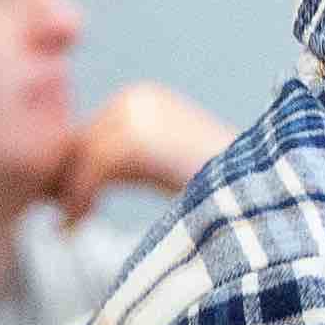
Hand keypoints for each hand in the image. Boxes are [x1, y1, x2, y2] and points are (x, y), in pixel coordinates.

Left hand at [53, 82, 227, 219]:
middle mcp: (139, 98)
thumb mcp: (162, 167)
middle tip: (67, 219)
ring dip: (71, 195)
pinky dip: (78, 201)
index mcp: (145, 99)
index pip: (89, 134)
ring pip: (80, 159)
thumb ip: (124, 165)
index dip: (74, 172)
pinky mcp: (136, 140)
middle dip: (69, 182)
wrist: (258, 193)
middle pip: (80, 143)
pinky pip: (89, 172)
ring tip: (71, 224)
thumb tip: (66, 181)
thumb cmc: (217, 191)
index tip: (74, 207)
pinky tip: (75, 226)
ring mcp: (137, 115)